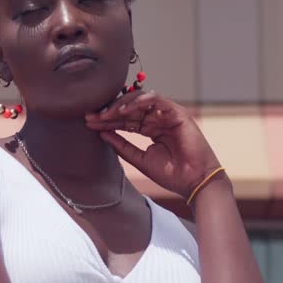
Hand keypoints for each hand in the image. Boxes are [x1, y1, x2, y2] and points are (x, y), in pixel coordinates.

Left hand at [85, 89, 222, 200]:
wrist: (193, 181)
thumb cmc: (172, 174)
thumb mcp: (140, 159)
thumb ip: (122, 146)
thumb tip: (102, 134)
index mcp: (149, 129)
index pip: (125, 120)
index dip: (107, 121)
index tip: (89, 123)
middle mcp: (157, 120)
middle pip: (130, 109)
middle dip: (110, 111)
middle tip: (92, 116)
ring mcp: (167, 115)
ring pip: (141, 101)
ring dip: (122, 105)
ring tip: (106, 113)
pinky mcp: (178, 113)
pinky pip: (158, 100)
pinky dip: (142, 101)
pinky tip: (126, 108)